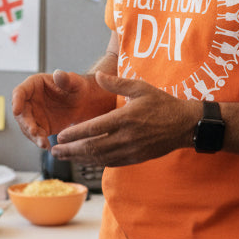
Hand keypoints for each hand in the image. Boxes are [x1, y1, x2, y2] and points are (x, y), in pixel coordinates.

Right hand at [11, 69, 101, 148]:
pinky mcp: (39, 126)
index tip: (17, 111)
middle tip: (34, 132)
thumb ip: (66, 78)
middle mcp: (29, 100)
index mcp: (33, 85)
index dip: (17, 101)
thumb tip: (58, 74)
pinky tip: (47, 146)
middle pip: (21, 113)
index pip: (20, 92)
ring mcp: (33, 114)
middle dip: (26, 123)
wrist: (82, 102)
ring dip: (33, 135)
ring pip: (27, 126)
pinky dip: (40, 141)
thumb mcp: (74, 82)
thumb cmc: (77, 87)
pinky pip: (36, 135)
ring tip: (43, 143)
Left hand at [51, 72, 199, 166]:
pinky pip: (111, 163)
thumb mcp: (140, 87)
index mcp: (125, 119)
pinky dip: (95, 163)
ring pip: (100, 158)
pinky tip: (84, 160)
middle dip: (71, 150)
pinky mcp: (135, 158)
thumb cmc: (162, 103)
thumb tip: (98, 76)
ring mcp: (131, 150)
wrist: (185, 125)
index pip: (94, 129)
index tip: (60, 135)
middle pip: (92, 147)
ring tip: (63, 157)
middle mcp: (126, 137)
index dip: (75, 134)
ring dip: (79, 159)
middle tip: (54, 150)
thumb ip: (117, 83)